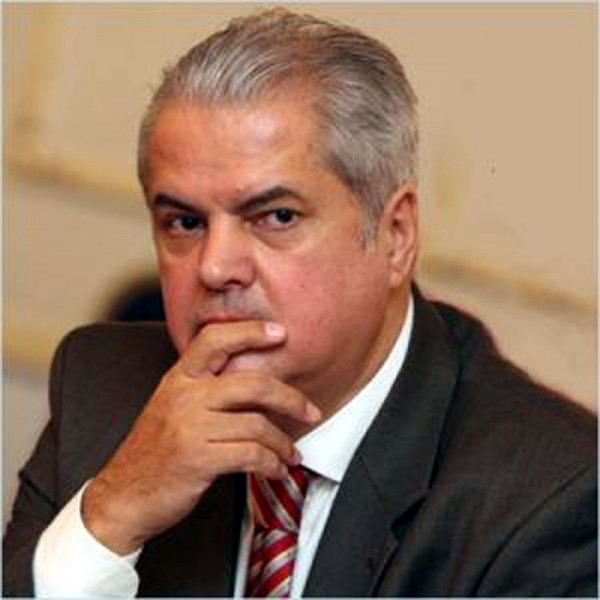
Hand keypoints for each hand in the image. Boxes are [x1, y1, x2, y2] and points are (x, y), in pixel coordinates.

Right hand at [81, 320, 320, 554]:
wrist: (122, 496)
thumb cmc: (154, 451)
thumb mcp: (170, 407)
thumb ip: (202, 389)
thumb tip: (253, 384)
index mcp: (178, 379)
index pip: (215, 339)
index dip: (250, 331)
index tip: (280, 333)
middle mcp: (184, 396)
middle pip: (253, 385)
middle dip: (290, 399)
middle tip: (310, 411)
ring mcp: (190, 427)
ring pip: (258, 425)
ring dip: (283, 443)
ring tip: (291, 454)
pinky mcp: (197, 458)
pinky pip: (251, 455)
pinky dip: (271, 464)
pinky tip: (275, 470)